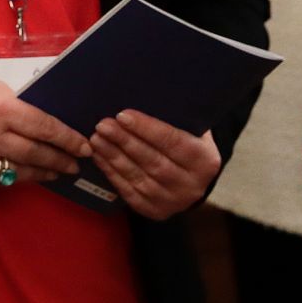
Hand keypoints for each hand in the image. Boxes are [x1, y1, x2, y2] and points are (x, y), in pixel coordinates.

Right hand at [0, 69, 90, 191]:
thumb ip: (15, 106)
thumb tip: (41, 124)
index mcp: (1, 109)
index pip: (45, 128)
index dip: (68, 139)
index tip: (84, 146)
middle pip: (37, 153)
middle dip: (61, 159)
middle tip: (77, 164)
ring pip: (20, 173)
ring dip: (42, 173)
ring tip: (56, 172)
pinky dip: (11, 179)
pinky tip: (22, 175)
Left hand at [90, 110, 220, 220]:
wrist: (193, 178)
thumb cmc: (188, 141)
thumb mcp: (192, 128)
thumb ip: (176, 116)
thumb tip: (144, 91)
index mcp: (205, 160)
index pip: (173, 142)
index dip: (147, 128)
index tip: (123, 115)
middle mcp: (192, 185)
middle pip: (153, 161)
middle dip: (125, 141)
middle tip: (103, 125)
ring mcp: (173, 202)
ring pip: (138, 177)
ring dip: (113, 157)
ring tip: (96, 139)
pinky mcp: (155, 211)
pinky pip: (129, 192)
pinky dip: (112, 173)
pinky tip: (99, 157)